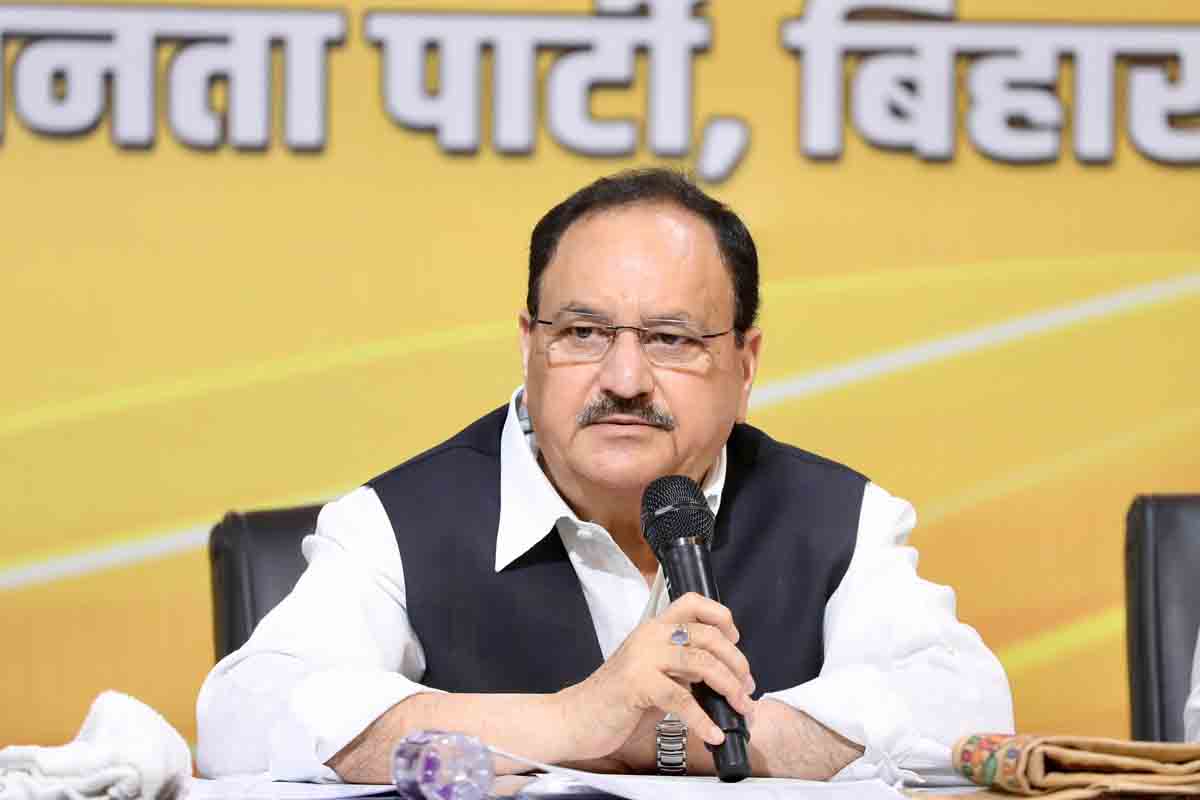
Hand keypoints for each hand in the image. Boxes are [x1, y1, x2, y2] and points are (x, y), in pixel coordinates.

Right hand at [554, 593, 756, 764]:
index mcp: (654, 628)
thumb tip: (721, 675)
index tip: (735, 640)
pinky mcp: (637, 684)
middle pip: (708, 636)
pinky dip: (703, 720)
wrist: (576, 718)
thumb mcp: (653, 673)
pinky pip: (681, 699)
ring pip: (701, 663)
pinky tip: (712, 734)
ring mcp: (643, 658)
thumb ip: (681, 667)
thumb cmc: (616, 699)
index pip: (692, 603)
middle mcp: (650, 636)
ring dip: (729, 688)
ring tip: (740, 708)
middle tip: (747, 687)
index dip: (720, 616)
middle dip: (736, 663)